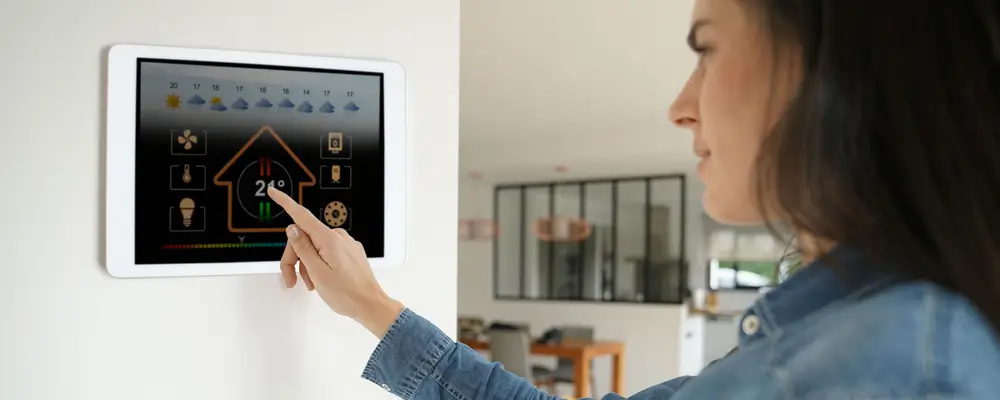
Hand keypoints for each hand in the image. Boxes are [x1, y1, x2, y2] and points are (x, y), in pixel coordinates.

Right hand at [267, 187, 403, 337]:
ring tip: (310, 284)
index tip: (274, 192)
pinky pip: (327, 252)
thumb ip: (303, 248)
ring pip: (314, 247)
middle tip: (290, 280)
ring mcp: (345, 244)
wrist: (370, 305)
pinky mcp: (349, 252)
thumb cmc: (347, 293)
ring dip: (306, 265)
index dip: (285, 203)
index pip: (301, 216)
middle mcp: (338, 237)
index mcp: (329, 239)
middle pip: (304, 238)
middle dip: (294, 258)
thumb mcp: (317, 272)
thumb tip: (292, 228)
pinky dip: (318, 264)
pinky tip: (319, 280)